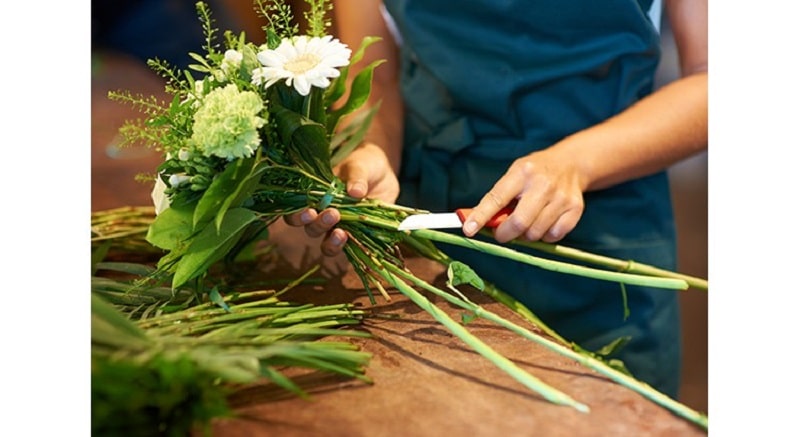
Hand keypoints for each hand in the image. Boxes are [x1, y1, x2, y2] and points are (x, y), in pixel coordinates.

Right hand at [284, 142, 398, 255]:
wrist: (384, 174)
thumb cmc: (364, 165)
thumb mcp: (359, 165)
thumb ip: (356, 176)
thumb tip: (355, 192)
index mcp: (315, 197)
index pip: (295, 211)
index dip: (297, 216)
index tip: (310, 211)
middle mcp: (323, 215)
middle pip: (311, 229)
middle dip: (318, 225)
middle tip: (333, 214)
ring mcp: (340, 227)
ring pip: (326, 244)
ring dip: (331, 243)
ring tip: (342, 233)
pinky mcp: (357, 236)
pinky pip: (350, 250)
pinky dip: (352, 249)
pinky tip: (356, 245)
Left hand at [461, 148, 586, 243]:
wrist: (571, 164)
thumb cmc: (534, 172)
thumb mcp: (513, 174)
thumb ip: (498, 196)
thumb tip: (476, 221)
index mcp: (521, 174)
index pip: (496, 199)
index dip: (481, 216)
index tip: (468, 230)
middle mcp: (542, 185)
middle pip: (519, 223)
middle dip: (504, 234)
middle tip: (501, 233)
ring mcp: (561, 198)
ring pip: (535, 233)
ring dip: (525, 235)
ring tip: (526, 223)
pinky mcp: (574, 209)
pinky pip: (553, 236)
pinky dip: (544, 236)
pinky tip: (543, 224)